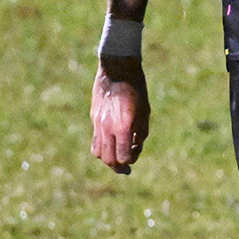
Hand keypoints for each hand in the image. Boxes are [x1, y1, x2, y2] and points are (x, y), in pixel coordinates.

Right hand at [90, 59, 149, 173]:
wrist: (117, 69)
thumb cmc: (136, 90)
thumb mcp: (145, 112)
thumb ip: (140, 134)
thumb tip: (133, 150)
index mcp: (124, 127)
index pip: (124, 157)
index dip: (131, 160)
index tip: (136, 153)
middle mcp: (108, 127)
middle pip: (109, 159)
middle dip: (118, 167)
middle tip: (126, 169)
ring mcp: (98, 123)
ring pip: (98, 153)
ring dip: (108, 159)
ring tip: (117, 157)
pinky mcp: (93, 118)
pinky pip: (94, 141)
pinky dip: (102, 148)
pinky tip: (111, 144)